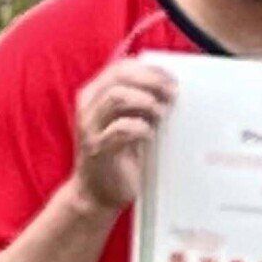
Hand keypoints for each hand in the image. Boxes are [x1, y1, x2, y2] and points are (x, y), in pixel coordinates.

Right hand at [70, 60, 175, 214]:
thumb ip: (141, 105)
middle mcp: (88, 106)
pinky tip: (151, 135)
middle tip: (172, 94)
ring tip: (162, 114)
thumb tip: (171, 88)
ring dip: (146, 103)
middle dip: (151, 81)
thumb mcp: (131, 123)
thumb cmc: (120, 156)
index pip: (120, 68)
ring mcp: (90, 127)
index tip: (172, 78)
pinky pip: (120, 129)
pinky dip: (141, 128)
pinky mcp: (97, 148)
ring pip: (117, 98)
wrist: (97, 192)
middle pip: (118, 77)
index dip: (148, 69)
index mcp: (95, 95)